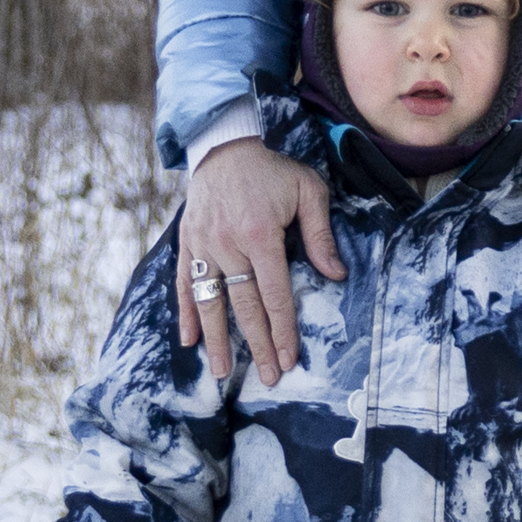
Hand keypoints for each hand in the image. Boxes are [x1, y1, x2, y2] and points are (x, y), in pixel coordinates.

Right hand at [176, 136, 341, 385]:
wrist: (225, 144)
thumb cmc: (272, 169)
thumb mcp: (308, 190)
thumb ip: (320, 234)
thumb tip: (336, 275)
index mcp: (259, 234)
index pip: (273, 294)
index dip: (283, 329)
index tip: (289, 358)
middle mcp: (227, 244)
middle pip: (244, 306)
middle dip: (257, 345)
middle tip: (268, 377)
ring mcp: (203, 245)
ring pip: (210, 302)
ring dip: (216, 340)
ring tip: (221, 372)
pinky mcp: (187, 243)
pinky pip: (185, 283)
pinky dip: (187, 313)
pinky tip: (188, 340)